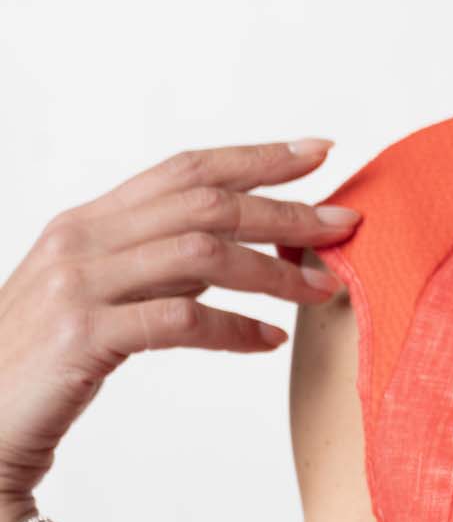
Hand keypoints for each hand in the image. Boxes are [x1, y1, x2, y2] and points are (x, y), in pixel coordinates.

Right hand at [0, 137, 359, 501]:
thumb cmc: (38, 370)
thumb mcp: (92, 299)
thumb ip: (149, 269)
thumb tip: (229, 251)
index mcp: (84, 223)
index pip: (183, 170)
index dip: (254, 157)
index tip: (317, 152)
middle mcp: (79, 240)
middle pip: (203, 203)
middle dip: (283, 207)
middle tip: (345, 220)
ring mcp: (78, 286)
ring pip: (200, 255)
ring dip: (273, 270)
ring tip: (324, 287)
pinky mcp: (83, 338)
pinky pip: (181, 320)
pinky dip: (236, 329)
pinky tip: (271, 341)